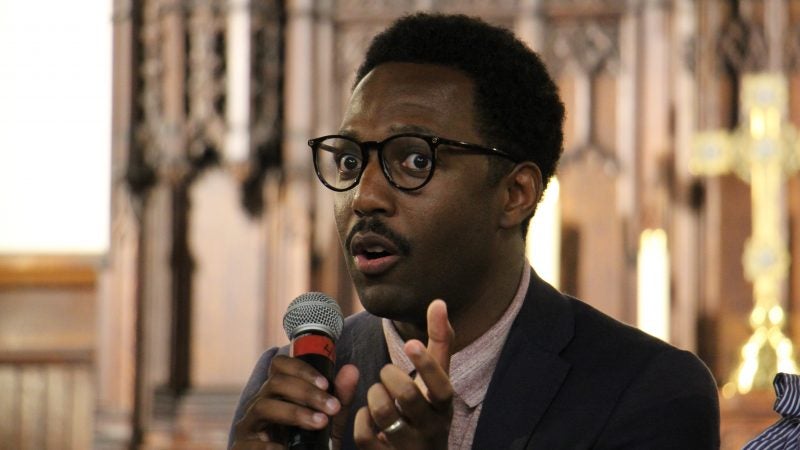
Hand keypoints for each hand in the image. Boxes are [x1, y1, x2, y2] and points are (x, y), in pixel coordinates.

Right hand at [231, 356, 358, 448]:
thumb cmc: (312, 443)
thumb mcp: (330, 420)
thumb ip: (339, 397)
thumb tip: (351, 370)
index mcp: (277, 393)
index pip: (280, 366)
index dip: (301, 369)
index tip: (325, 384)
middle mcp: (260, 404)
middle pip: (275, 383)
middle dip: (306, 392)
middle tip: (332, 408)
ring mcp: (248, 426)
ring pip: (264, 406)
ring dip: (295, 412)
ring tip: (320, 423)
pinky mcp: (242, 447)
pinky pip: (251, 442)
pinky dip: (271, 445)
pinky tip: (288, 449)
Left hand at [353, 300, 454, 448]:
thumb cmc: (427, 408)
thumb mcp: (438, 381)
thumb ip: (440, 342)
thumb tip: (439, 302)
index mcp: (445, 406)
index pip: (441, 385)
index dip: (426, 363)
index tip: (410, 343)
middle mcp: (431, 428)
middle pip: (407, 394)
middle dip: (389, 375)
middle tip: (387, 373)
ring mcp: (409, 446)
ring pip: (383, 411)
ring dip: (374, 394)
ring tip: (379, 394)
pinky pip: (365, 434)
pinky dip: (362, 419)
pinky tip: (369, 417)